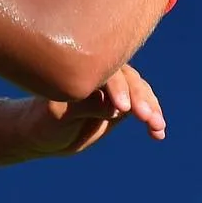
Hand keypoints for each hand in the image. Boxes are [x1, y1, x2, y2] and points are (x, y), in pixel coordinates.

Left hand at [23, 64, 165, 155]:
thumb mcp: (59, 116)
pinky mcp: (121, 103)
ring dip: (151, 107)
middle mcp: (98, 73)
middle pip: (127, 78)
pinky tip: (158, 134)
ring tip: (157, 127)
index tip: (122, 109)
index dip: (117, 88)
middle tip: (147, 118)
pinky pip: (142, 106)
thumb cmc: (44, 121)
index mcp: (78, 68)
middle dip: (139, 97)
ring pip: (139, 90)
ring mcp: (112, 88)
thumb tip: (115, 108)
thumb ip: (86, 107)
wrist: (43, 134)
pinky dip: (152, 117)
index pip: (104, 71)